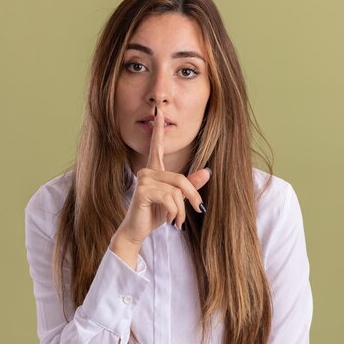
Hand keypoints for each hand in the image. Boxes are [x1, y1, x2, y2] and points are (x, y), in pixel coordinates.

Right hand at [115, 106, 209, 245]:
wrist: (136, 231)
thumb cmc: (154, 214)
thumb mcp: (176, 200)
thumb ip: (190, 185)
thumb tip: (207, 171)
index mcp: (154, 170)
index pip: (157, 147)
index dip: (159, 130)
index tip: (159, 112)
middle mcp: (147, 171)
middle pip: (181, 179)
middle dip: (192, 197)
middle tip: (197, 210)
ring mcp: (143, 180)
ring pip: (176, 190)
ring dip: (182, 210)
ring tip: (177, 221)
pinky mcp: (142, 191)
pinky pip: (169, 198)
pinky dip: (175, 213)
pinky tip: (170, 221)